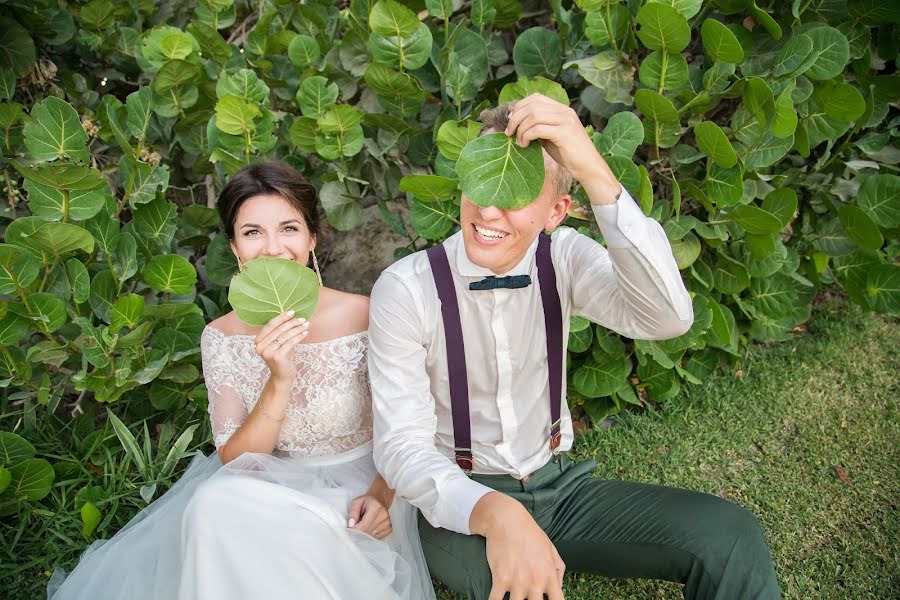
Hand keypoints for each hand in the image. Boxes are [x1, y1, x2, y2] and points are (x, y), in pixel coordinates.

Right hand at [254, 311, 309, 382]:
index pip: (270, 325)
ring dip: (297, 329)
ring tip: (306, 325)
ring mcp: (267, 352)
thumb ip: (280, 331)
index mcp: (258, 341)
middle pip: (278, 329)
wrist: (282, 376)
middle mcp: (260, 346)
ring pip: (285, 335)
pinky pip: (290, 343)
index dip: (281, 317)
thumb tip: (291, 315)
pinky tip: (305, 333)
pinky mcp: (276, 357)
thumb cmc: (282, 357)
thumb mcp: (279, 343)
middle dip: (292, 323)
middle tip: (302, 319)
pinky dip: (299, 337)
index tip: (292, 312)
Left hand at [348, 494, 392, 539]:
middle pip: (368, 531)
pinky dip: (371, 536)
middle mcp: (384, 515)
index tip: (349, 531)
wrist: (380, 499)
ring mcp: (388, 523)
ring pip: (372, 536)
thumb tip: (351, 524)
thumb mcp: (357, 502)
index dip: (355, 530)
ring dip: (365, 534)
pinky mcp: (389, 528)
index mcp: (376, 507)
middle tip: (354, 528)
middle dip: (359, 532)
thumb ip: (353, 512)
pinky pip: (377, 537)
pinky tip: (369, 528)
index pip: (365, 525)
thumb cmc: (367, 501)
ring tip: (363, 526)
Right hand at [473, 493, 564, 599]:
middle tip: (526, 598)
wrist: (506, 519)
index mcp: (549, 575)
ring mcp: (518, 581)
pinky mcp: (500, 578)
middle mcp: (535, 582)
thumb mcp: (551, 549)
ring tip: (511, 599)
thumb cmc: (529, 533)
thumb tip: (559, 586)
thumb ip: (558, 570)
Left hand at [505, 93, 619, 204]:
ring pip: (534, 115)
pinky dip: (527, 136)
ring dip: (521, 128)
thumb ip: (539, 128)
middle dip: (516, 118)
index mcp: (562, 109)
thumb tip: (518, 125)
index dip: (520, 106)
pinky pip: (538, 129)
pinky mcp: (564, 133)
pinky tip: (525, 145)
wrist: (589, 167)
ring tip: (518, 141)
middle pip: (532, 105)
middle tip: (509, 132)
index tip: (511, 120)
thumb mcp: (551, 137)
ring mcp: (566, 121)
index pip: (536, 98)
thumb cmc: (569, 155)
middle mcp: (564, 111)